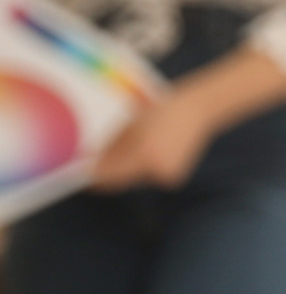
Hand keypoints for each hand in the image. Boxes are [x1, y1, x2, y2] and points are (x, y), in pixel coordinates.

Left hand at [88, 91, 214, 190]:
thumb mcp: (130, 127)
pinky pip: (148, 178)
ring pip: (134, 179)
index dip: (92, 178)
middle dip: (107, 174)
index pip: (109, 176)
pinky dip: (144, 169)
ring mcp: (167, 176)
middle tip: (97, 163)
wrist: (196, 111)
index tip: (79, 175)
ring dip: (126, 170)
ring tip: (135, 148)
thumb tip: (90, 163)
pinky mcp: (174, 179)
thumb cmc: (160, 113)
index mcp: (143, 153)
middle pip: (120, 181)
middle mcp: (156, 169)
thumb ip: (110, 149)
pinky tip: (155, 152)